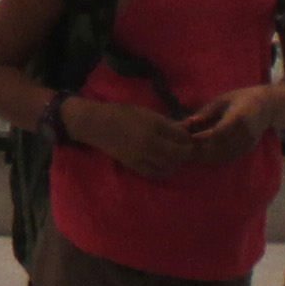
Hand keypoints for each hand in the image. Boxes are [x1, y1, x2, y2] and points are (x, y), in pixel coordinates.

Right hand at [67, 97, 199, 179]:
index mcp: (153, 124)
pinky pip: (155, 173)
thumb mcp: (145, 112)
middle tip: (184, 149)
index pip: (180, 135)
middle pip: (178, 153)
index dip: (186, 137)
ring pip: (169, 165)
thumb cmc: (122, 113)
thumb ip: (164, 122)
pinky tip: (162, 165)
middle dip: (185, 152)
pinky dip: (163, 171)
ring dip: (175, 162)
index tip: (185, 137)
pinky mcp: (134, 165)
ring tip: (173, 157)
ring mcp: (141, 155)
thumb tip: (182, 131)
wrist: (98, 124)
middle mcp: (149, 141)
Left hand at [179, 83, 284, 152]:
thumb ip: (205, 113)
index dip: (201, 137)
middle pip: (219, 147)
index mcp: (239, 118)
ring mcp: (247, 144)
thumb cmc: (240, 99)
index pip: (218, 132)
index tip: (187, 137)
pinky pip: (227, 158)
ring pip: (222, 156)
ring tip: (187, 153)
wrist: (267, 107)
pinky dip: (212, 159)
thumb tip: (187, 123)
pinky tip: (200, 155)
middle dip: (199, 149)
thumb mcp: (221, 100)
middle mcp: (245, 134)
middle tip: (181, 148)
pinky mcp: (246, 150)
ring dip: (204, 156)